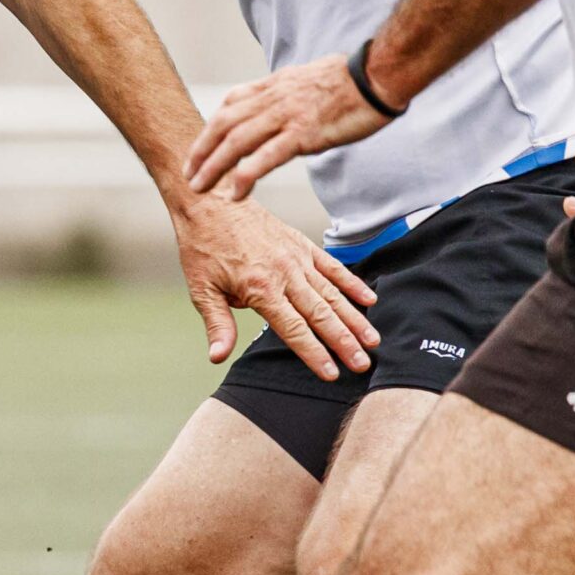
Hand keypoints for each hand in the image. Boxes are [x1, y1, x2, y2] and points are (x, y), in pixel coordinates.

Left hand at [172, 191, 380, 379]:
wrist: (211, 201)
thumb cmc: (204, 247)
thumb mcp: (202, 289)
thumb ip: (218, 324)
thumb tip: (218, 357)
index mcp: (261, 289)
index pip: (294, 329)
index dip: (314, 354)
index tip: (332, 374)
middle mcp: (285, 274)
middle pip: (321, 315)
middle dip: (344, 342)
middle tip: (363, 364)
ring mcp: (297, 258)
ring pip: (332, 294)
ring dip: (354, 319)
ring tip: (373, 340)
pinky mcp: (302, 244)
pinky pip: (332, 267)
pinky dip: (352, 284)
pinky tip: (369, 300)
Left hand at [187, 55, 394, 200]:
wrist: (377, 76)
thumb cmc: (352, 81)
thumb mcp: (308, 80)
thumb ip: (288, 94)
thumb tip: (281, 108)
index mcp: (274, 85)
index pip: (230, 104)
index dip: (210, 127)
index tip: (200, 147)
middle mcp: (273, 98)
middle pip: (224, 124)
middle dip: (201, 150)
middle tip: (188, 173)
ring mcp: (286, 115)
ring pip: (237, 142)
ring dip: (213, 166)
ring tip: (199, 188)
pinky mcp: (303, 133)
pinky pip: (265, 158)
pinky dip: (244, 176)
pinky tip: (235, 194)